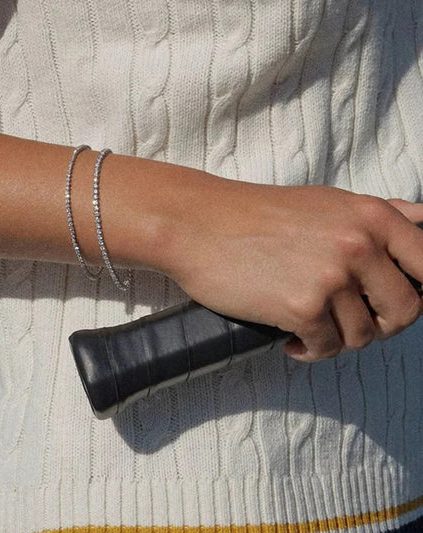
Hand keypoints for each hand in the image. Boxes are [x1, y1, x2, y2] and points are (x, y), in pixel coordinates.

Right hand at [160, 180, 422, 361]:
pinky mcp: (302, 307)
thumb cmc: (256, 216)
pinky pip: (326, 348)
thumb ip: (379, 214)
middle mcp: (359, 245)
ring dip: (338, 339)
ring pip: (363, 335)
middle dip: (380, 325)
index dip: (418, 293)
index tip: (387, 303)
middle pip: (406, 311)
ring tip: (311, 327)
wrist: (199, 225)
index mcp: (371, 216)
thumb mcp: (326, 202)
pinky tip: (292, 341)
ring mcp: (331, 277)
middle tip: (349, 323)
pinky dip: (310, 351)